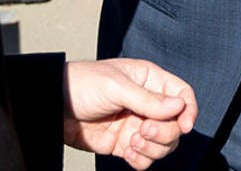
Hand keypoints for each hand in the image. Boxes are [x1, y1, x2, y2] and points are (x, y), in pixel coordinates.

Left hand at [62, 58, 197, 168]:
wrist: (52, 105)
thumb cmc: (82, 84)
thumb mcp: (116, 87)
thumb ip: (148, 99)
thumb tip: (179, 107)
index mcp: (149, 81)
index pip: (182, 95)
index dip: (188, 110)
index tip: (184, 125)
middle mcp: (147, 104)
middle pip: (175, 124)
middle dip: (164, 132)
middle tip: (143, 130)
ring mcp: (136, 125)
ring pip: (163, 144)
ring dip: (153, 148)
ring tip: (131, 142)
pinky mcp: (123, 143)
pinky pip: (144, 158)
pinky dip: (141, 160)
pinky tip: (126, 153)